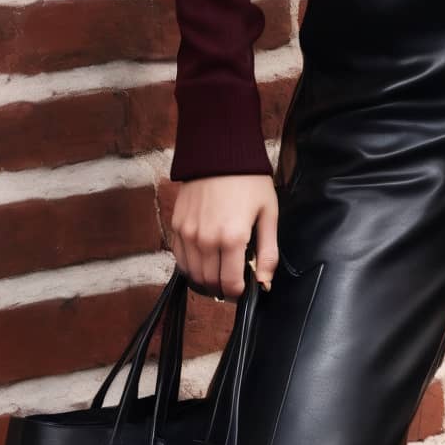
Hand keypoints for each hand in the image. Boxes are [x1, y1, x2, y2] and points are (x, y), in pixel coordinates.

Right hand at [166, 172, 279, 298]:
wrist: (219, 153)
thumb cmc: (248, 181)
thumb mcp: (268, 214)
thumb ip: (268, 252)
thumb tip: (265, 282)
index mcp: (232, 238)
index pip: (230, 284)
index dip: (238, 292)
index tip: (244, 287)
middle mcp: (206, 239)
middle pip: (210, 282)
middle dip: (223, 286)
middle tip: (233, 277)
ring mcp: (188, 233)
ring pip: (193, 273)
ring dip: (206, 277)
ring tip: (219, 268)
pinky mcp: (177, 225)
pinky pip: (180, 258)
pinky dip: (191, 264)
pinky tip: (204, 257)